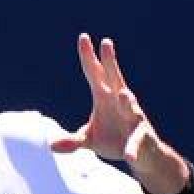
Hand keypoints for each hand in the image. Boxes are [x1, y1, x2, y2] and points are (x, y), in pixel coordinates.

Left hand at [51, 33, 186, 193]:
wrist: (141, 156)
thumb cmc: (113, 140)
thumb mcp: (88, 140)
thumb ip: (72, 140)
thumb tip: (51, 145)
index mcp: (104, 97)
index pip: (94, 74)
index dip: (88, 57)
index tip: (84, 37)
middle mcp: (120, 102)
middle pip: (115, 78)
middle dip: (110, 62)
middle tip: (107, 42)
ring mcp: (133, 117)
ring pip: (131, 106)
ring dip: (128, 101)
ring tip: (124, 96)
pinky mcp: (142, 136)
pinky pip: (136, 142)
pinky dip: (132, 148)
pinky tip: (128, 156)